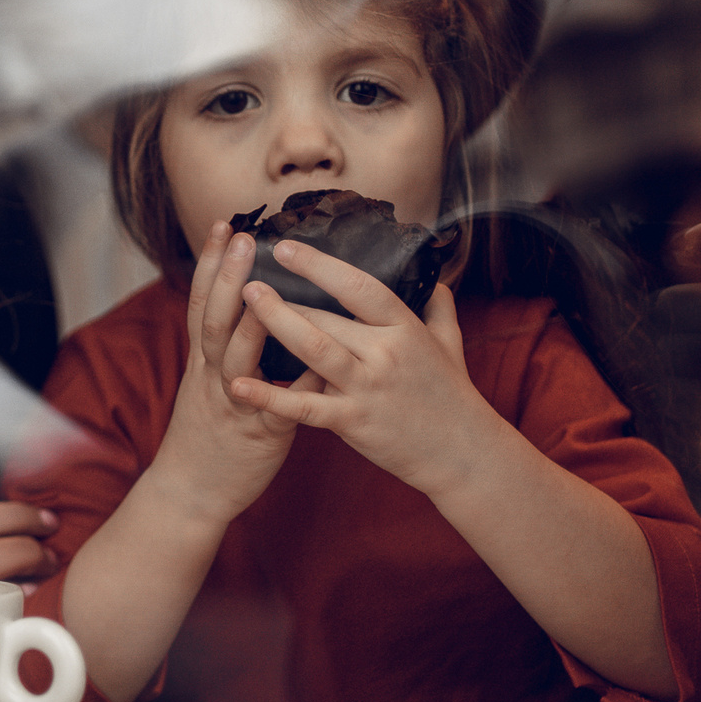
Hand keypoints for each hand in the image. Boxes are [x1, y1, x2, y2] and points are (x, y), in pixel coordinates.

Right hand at [147, 220, 310, 525]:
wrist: (191, 493)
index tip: (224, 226)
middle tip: (242, 236)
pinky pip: (278, 406)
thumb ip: (233, 348)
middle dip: (227, 276)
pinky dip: (294, 383)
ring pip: (233, 357)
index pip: (202, 302)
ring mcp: (231, 403)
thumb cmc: (211, 434)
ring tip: (260, 288)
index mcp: (204, 361)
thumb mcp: (211, 385)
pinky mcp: (257, 433)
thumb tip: (262, 307)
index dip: (211, 264)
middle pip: (213, 318)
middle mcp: (212, 376)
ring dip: (248, 320)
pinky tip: (316, 361)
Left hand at [232, 243, 505, 498]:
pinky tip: (237, 384)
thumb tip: (432, 277)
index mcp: (405, 328)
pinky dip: (269, 396)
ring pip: (312, 348)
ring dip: (274, 322)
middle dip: (283, 295)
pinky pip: (303, 406)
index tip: (287, 247)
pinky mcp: (352, 422)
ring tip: (244, 299)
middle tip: (245, 273)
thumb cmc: (453, 395)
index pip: (359, 286)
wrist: (463, 454)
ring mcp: (366, 388)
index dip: (320, 265)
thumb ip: (439, 307)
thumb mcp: (452, 344)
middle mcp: (384, 353)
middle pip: (325, 316)